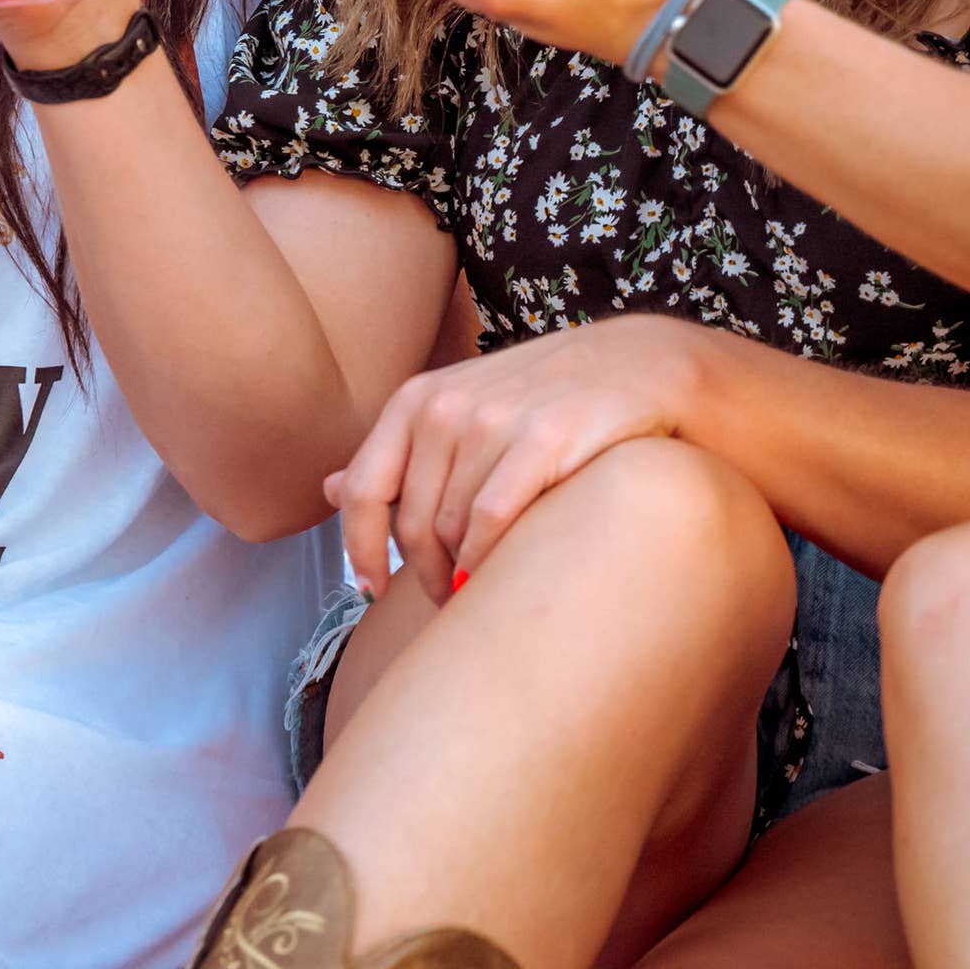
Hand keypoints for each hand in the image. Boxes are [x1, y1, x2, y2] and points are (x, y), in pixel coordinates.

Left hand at [323, 316, 709, 593]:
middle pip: (410, 523)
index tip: (371, 590)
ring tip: (477, 587)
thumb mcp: (462, 411)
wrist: (643, 367)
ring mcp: (495, 421)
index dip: (359, 549)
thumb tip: (326, 489)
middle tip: (443, 601)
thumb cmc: (544, 399)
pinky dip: (488, 559)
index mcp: (416, 401)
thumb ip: (397, 454)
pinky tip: (500, 572)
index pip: (363, 490)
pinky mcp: (545, 439)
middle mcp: (447, 407)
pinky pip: (492, 522)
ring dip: (459, 572)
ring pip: (451, 530)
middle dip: (420, 574)